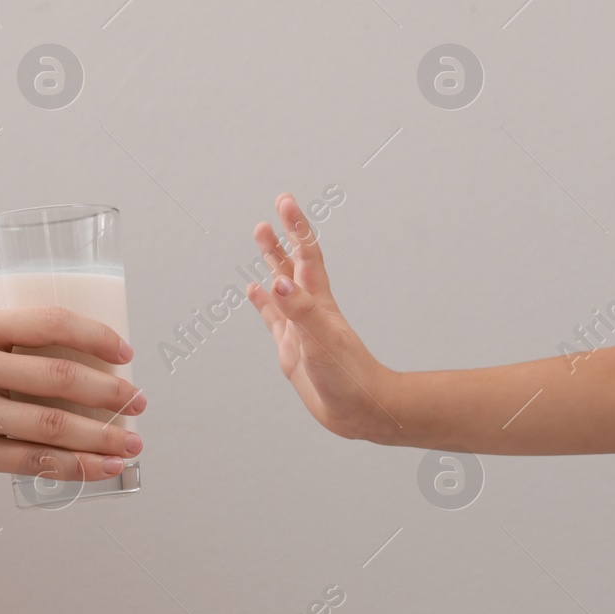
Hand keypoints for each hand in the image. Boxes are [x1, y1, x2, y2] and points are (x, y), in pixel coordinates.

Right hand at [246, 193, 394, 440]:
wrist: (360, 411)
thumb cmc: (349, 378)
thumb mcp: (321, 342)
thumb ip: (300, 311)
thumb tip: (277, 282)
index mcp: (319, 303)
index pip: (305, 255)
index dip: (296, 228)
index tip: (284, 201)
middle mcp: (310, 309)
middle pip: (293, 263)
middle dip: (283, 236)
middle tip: (274, 209)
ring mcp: (300, 327)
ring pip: (281, 286)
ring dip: (272, 260)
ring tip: (260, 235)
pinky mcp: (292, 348)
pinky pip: (273, 318)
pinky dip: (262, 303)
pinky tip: (253, 291)